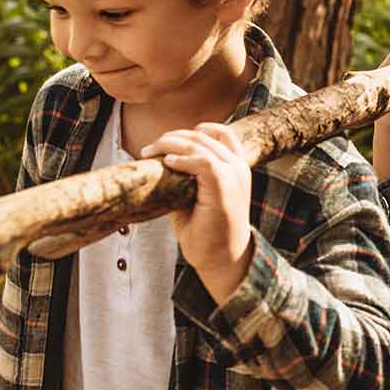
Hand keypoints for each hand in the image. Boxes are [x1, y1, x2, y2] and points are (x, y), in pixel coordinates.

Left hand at [140, 123, 254, 300]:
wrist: (222, 260)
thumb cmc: (208, 231)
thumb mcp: (196, 197)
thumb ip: (187, 177)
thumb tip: (160, 161)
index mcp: (237, 168)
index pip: (222, 132)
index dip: (196, 129)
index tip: (172, 139)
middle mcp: (239, 168)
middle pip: (205, 135)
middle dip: (173, 137)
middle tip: (150, 148)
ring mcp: (234, 177)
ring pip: (201, 144)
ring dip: (171, 144)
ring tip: (151, 152)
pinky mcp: (224, 189)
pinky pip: (203, 162)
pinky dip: (182, 159)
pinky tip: (167, 163)